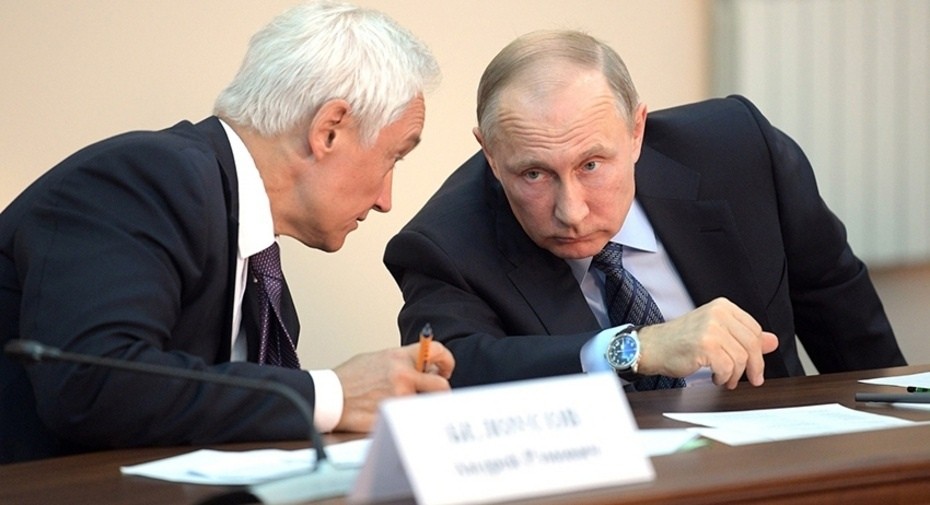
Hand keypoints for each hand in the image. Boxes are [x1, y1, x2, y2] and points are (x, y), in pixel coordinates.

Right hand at [332, 340, 453, 431]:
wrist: (329, 397)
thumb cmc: (349, 379)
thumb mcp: (377, 358)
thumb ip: (402, 361)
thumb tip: (422, 367)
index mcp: (399, 357)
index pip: (437, 351)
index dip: (446, 361)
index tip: (443, 370)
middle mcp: (402, 375)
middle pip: (441, 386)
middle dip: (439, 393)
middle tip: (431, 395)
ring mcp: (399, 397)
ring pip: (426, 406)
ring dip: (420, 407)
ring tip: (404, 406)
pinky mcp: (393, 416)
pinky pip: (411, 420)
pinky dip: (407, 421)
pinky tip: (394, 417)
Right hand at [636, 297, 778, 388]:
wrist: (652, 347)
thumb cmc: (680, 341)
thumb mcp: (716, 334)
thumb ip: (743, 337)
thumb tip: (772, 342)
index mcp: (722, 307)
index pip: (754, 329)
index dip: (757, 351)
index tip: (755, 365)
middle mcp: (718, 313)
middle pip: (752, 343)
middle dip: (754, 366)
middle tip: (751, 378)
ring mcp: (711, 328)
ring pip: (741, 358)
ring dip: (735, 374)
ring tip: (724, 378)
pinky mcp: (705, 345)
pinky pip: (727, 367)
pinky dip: (724, 377)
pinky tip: (716, 377)